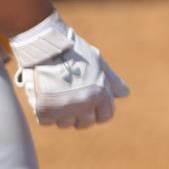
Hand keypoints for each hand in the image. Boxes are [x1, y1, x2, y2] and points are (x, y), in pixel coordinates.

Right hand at [9, 12, 129, 129]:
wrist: (44, 45)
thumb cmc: (73, 51)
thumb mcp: (97, 62)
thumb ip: (112, 80)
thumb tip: (125, 93)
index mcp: (101, 95)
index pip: (105, 116)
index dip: (97, 109)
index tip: (88, 100)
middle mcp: (85, 105)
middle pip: (84, 123)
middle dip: (79, 113)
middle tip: (69, 97)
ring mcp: (64, 109)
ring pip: (65, 123)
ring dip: (61, 114)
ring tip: (55, 95)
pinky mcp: (45, 111)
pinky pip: (46, 121)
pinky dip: (44, 112)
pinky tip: (43, 96)